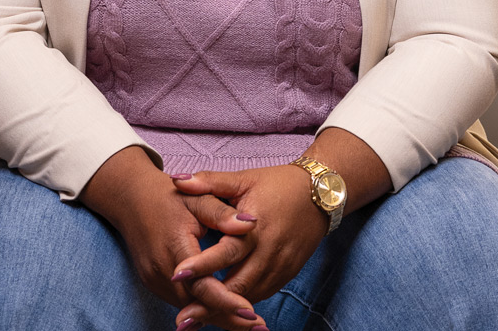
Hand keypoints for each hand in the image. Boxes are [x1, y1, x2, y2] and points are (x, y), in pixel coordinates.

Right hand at [80, 148, 265, 328]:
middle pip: (197, 305)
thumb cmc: (170, 196)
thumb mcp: (198, 197)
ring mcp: (155, 280)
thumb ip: (223, 213)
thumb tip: (251, 224)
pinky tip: (226, 314)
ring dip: (218, 318)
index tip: (252, 313)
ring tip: (250, 326)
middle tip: (260, 329)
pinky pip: (181, 302)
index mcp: (175, 248)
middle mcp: (161, 271)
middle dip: (228, 318)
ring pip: (189, 308)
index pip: (202, 285)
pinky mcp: (154, 282)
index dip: (227, 301)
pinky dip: (203, 309)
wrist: (132, 199)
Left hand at [169, 165, 327, 328]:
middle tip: (182, 319)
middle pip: (237, 285)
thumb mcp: (244, 179)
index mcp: (255, 227)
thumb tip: (176, 180)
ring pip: (250, 295)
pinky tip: (223, 312)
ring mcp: (280, 265)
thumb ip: (209, 182)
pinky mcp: (287, 273)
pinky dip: (242, 303)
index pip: (225, 251)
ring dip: (224, 310)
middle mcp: (269, 251)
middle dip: (209, 303)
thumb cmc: (278, 184)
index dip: (202, 265)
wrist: (321, 194)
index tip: (176, 275)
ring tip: (196, 322)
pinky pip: (262, 294)